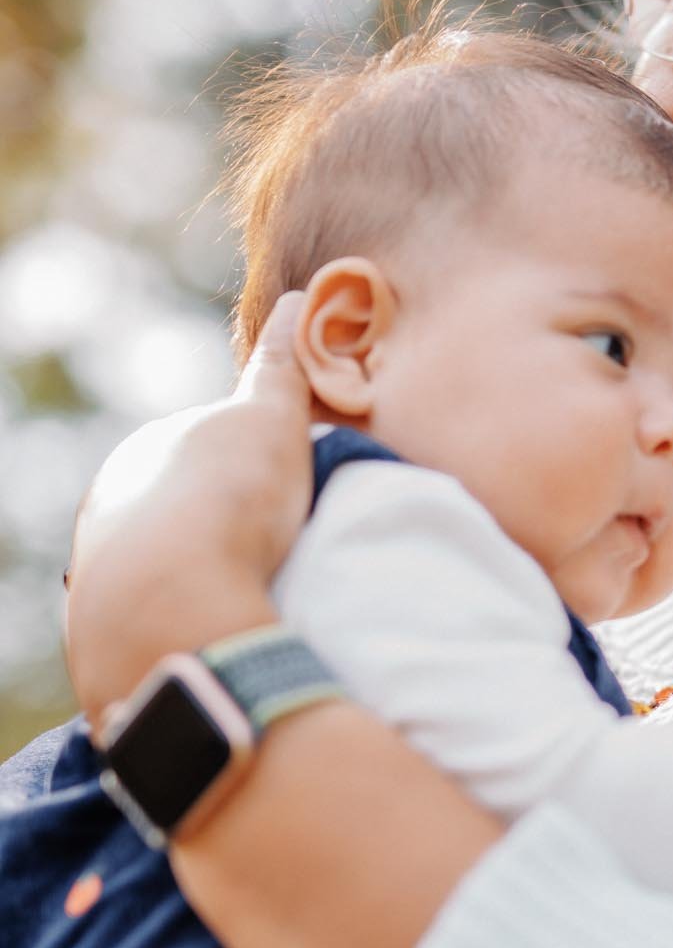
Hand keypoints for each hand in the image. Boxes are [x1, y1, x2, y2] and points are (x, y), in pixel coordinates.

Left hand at [66, 295, 314, 728]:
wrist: (174, 605)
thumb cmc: (230, 503)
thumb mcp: (271, 420)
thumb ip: (284, 365)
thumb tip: (300, 300)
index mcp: (138, 459)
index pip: (196, 462)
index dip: (246, 481)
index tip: (284, 507)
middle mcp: (104, 515)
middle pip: (170, 524)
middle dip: (213, 541)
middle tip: (273, 564)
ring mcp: (95, 583)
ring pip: (154, 584)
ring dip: (195, 594)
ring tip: (250, 613)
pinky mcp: (100, 647)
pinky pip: (150, 636)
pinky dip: (181, 639)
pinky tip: (221, 648)